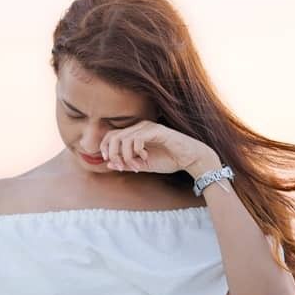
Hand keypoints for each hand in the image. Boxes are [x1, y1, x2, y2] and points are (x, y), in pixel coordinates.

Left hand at [99, 121, 219, 176]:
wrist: (189, 159)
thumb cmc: (168, 160)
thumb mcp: (142, 165)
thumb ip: (126, 164)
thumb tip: (108, 164)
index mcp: (134, 133)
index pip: (110, 136)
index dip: (106, 149)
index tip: (111, 163)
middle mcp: (139, 127)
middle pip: (113, 136)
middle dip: (114, 155)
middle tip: (122, 167)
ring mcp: (148, 127)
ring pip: (124, 139)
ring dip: (127, 157)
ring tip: (137, 167)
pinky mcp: (156, 130)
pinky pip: (137, 139)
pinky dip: (137, 152)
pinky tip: (146, 158)